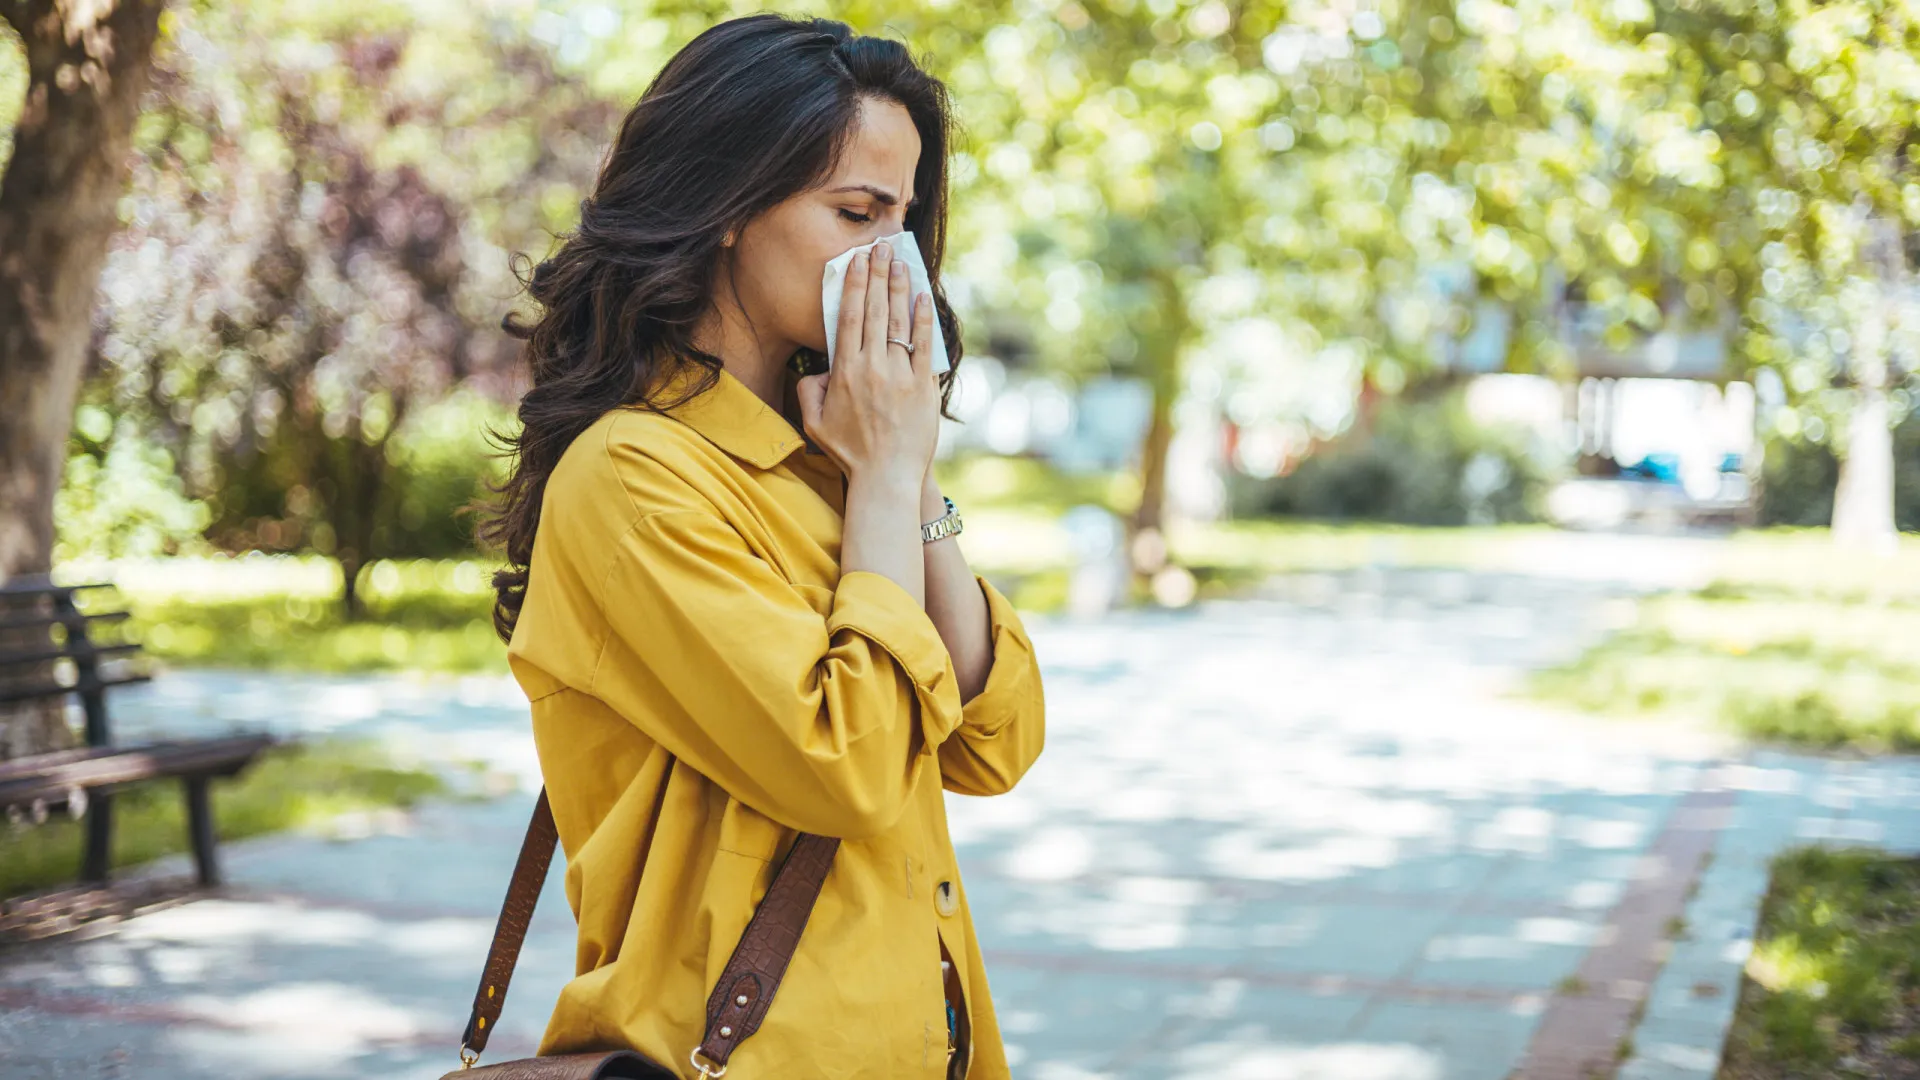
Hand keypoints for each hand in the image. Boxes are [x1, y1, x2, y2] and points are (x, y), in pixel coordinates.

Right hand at [796, 239, 938, 489]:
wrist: (886, 477)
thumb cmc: (849, 453)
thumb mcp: (814, 423)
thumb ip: (808, 390)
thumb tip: (816, 369)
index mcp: (844, 372)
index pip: (849, 317)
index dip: (854, 284)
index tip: (857, 261)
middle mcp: (872, 367)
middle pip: (875, 310)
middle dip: (877, 274)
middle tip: (880, 247)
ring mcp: (900, 375)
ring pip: (899, 321)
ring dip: (899, 287)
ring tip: (900, 261)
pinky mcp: (923, 386)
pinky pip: (924, 346)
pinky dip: (923, 319)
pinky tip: (922, 296)